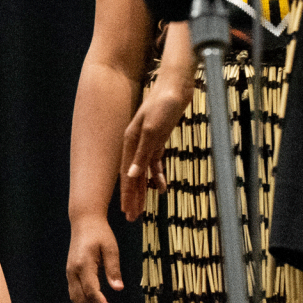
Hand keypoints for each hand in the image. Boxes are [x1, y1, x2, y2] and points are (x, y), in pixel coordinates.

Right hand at [65, 217, 123, 302]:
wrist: (84, 222)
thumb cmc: (100, 233)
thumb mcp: (111, 248)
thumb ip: (113, 269)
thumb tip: (118, 288)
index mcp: (84, 264)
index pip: (92, 291)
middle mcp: (73, 271)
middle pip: (81, 299)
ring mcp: (69, 272)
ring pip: (75, 298)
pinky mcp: (70, 273)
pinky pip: (74, 293)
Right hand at [119, 84, 187, 220]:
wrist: (176, 85)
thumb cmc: (163, 104)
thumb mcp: (153, 130)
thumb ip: (142, 154)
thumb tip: (131, 176)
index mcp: (130, 142)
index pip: (127, 175)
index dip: (127, 194)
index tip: (126, 212)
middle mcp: (135, 143)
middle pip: (133, 176)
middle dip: (132, 197)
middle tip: (132, 217)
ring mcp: (147, 141)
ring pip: (143, 171)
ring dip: (143, 189)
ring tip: (142, 208)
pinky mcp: (158, 139)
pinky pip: (155, 162)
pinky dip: (158, 175)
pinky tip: (162, 187)